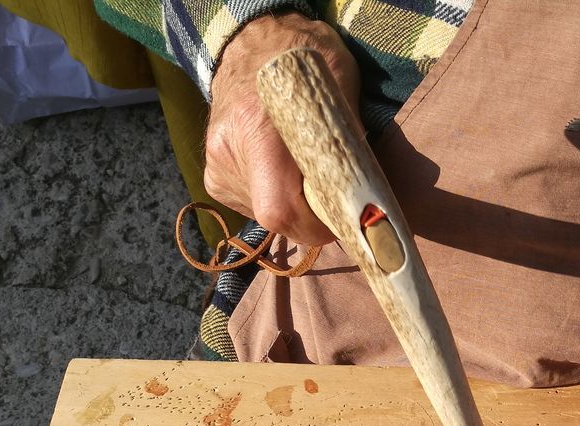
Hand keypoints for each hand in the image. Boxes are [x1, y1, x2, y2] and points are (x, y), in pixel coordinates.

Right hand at [205, 13, 359, 243]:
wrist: (248, 42)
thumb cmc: (299, 57)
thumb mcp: (338, 76)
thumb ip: (349, 127)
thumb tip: (364, 183)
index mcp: (257, 129)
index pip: (279, 209)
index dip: (312, 228)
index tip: (337, 221)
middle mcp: (229, 151)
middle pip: (275, 217)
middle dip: (309, 217)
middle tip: (332, 195)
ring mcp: (217, 166)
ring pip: (264, 214)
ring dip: (293, 206)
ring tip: (304, 171)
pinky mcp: (215, 176)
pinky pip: (251, 205)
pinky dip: (275, 197)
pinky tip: (283, 171)